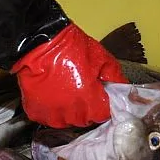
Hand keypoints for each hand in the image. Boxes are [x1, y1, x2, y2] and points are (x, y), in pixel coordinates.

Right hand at [11, 24, 127, 127]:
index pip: (103, 115)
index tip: (98, 93)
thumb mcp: (102, 59)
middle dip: (86, 106)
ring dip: (67, 109)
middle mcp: (71, 114)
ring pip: (66, 120)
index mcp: (90, 103)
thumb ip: (116, 79)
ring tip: (64, 89)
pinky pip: (47, 116)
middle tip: (80, 87)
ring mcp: (51, 115)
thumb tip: (125, 92)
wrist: (38, 40)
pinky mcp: (35, 112)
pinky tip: (51, 92)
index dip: (102, 103)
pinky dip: (50, 108)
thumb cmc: (71, 47)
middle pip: (85, 119)